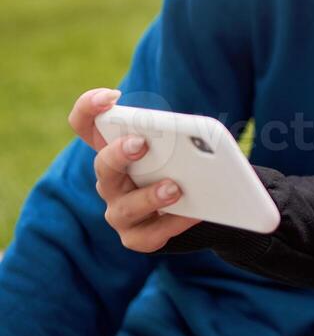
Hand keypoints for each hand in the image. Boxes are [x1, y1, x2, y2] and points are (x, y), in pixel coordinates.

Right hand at [70, 87, 200, 250]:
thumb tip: (206, 136)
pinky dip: (173, 224)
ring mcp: (119, 210)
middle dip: (119, 154)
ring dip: (149, 196)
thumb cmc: (183, 165)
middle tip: (141, 144)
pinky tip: (194, 213)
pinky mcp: (136, 237)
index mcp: (115, 149)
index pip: (85, 124)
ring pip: (124, 206)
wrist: (196, 204)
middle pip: (102, 165)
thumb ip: (183, 137)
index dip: (88, 108)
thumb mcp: (181, 146)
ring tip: (175, 187)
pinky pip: (149, 235)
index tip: (112, 97)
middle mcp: (110, 180)